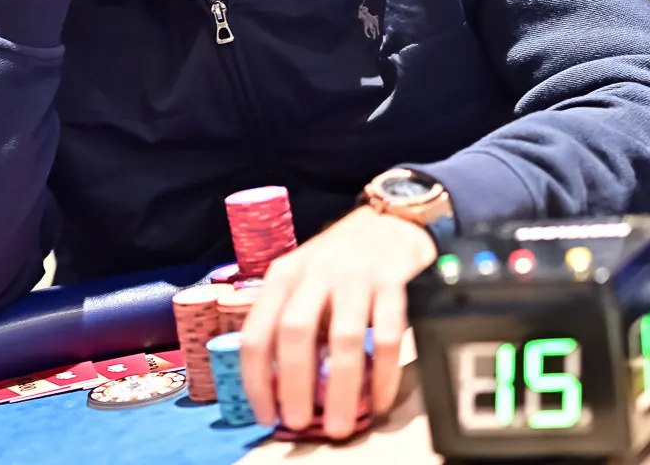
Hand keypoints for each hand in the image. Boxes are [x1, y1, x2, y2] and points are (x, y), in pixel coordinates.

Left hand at [239, 206, 436, 438]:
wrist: (389, 223)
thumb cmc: (339, 264)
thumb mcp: (303, 282)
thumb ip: (291, 323)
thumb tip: (281, 391)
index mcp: (283, 275)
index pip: (257, 331)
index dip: (256, 379)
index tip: (265, 415)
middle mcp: (314, 272)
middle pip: (295, 332)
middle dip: (293, 384)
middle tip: (298, 423)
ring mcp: (354, 275)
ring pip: (342, 338)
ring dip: (339, 388)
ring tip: (340, 426)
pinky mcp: (393, 281)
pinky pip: (387, 335)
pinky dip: (383, 374)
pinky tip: (380, 400)